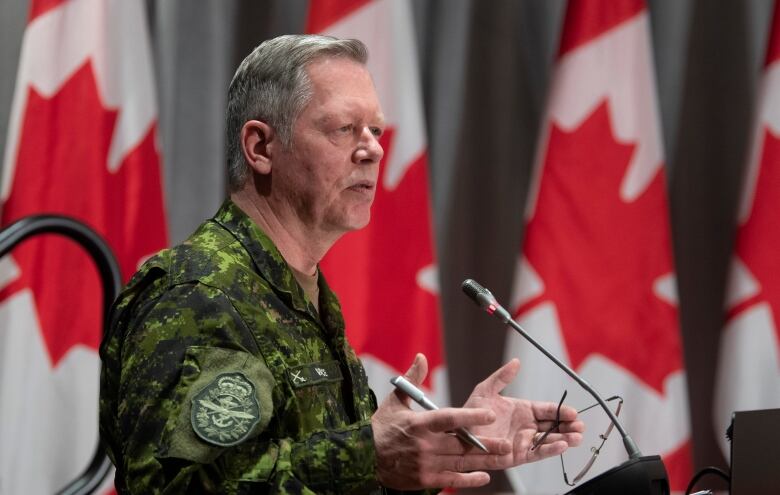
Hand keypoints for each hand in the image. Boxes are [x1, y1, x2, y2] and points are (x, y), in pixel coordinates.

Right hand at [371, 354, 511, 489]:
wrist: (364, 458)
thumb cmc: (382, 427)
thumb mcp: (395, 400)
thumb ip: (413, 379)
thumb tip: (422, 356)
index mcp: (419, 424)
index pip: (449, 418)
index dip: (471, 416)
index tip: (490, 414)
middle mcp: (424, 445)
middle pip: (460, 444)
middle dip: (486, 444)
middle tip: (506, 443)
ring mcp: (425, 464)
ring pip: (460, 463)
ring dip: (483, 461)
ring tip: (502, 457)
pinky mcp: (424, 480)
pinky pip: (451, 480)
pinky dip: (469, 479)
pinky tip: (484, 476)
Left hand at [464, 359, 584, 467]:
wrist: (459, 434)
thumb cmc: (471, 413)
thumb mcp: (485, 391)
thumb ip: (502, 377)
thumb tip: (515, 362)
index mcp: (522, 410)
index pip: (547, 410)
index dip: (560, 411)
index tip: (573, 412)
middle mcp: (526, 426)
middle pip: (553, 426)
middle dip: (568, 426)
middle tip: (581, 426)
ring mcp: (523, 441)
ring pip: (549, 440)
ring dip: (564, 439)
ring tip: (577, 437)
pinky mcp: (518, 455)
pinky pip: (537, 452)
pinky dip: (550, 450)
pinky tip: (562, 445)